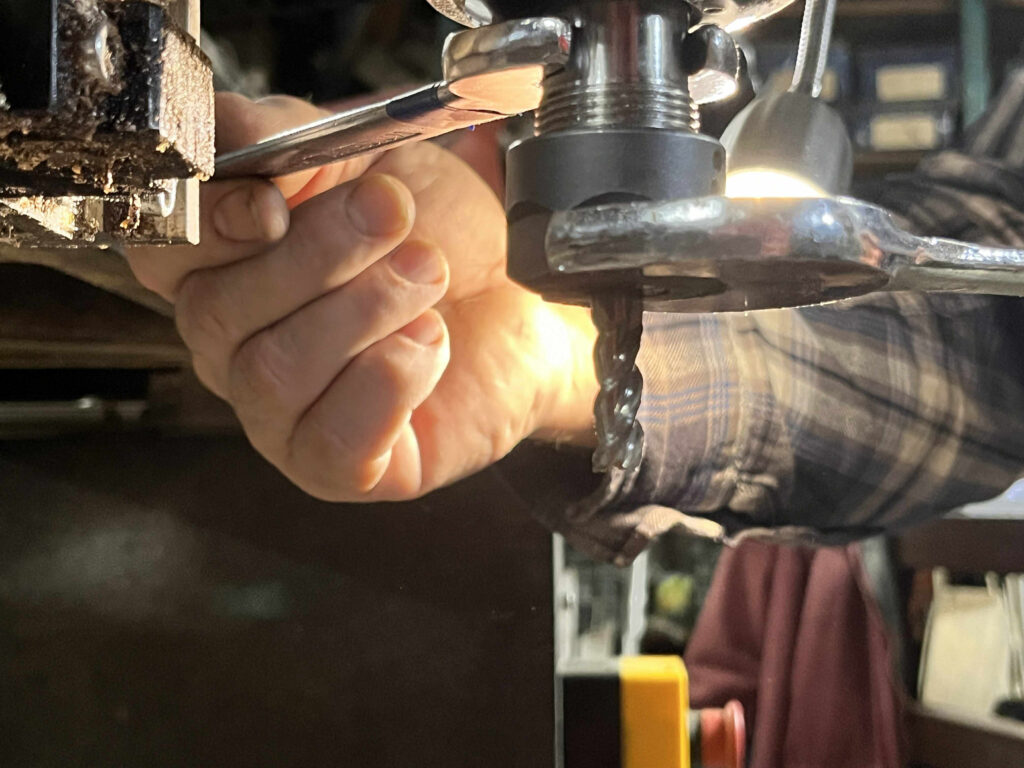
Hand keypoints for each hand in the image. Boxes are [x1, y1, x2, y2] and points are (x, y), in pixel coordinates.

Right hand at [127, 93, 596, 501]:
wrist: (526, 300)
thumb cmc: (445, 234)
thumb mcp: (369, 157)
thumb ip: (289, 138)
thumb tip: (232, 136)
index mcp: (227, 268)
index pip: (163, 253)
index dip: (210, 227)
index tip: (277, 204)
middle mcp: (238, 348)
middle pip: (217, 313)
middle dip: (317, 256)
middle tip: (394, 217)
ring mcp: (281, 416)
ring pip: (273, 373)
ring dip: (364, 309)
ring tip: (428, 275)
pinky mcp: (338, 467)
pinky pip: (328, 442)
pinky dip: (386, 382)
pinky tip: (427, 342)